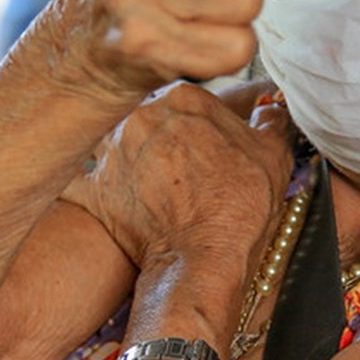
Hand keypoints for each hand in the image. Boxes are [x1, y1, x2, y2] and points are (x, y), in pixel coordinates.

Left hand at [64, 83, 293, 290]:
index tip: (212, 145)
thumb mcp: (274, 157)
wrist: (202, 261)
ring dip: (135, 158)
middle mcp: (141, 114)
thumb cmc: (239, 210)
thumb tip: (271, 110)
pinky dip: (100, 187)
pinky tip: (118, 200)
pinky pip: (86, 179)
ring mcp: (111, 150)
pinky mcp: (92, 187)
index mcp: (184, 98)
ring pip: (121, 143)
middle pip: (154, 118)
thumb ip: (271, 123)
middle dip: (167, 138)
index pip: (191, 101)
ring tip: (160, 189)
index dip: (205, 125)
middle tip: (188, 169)